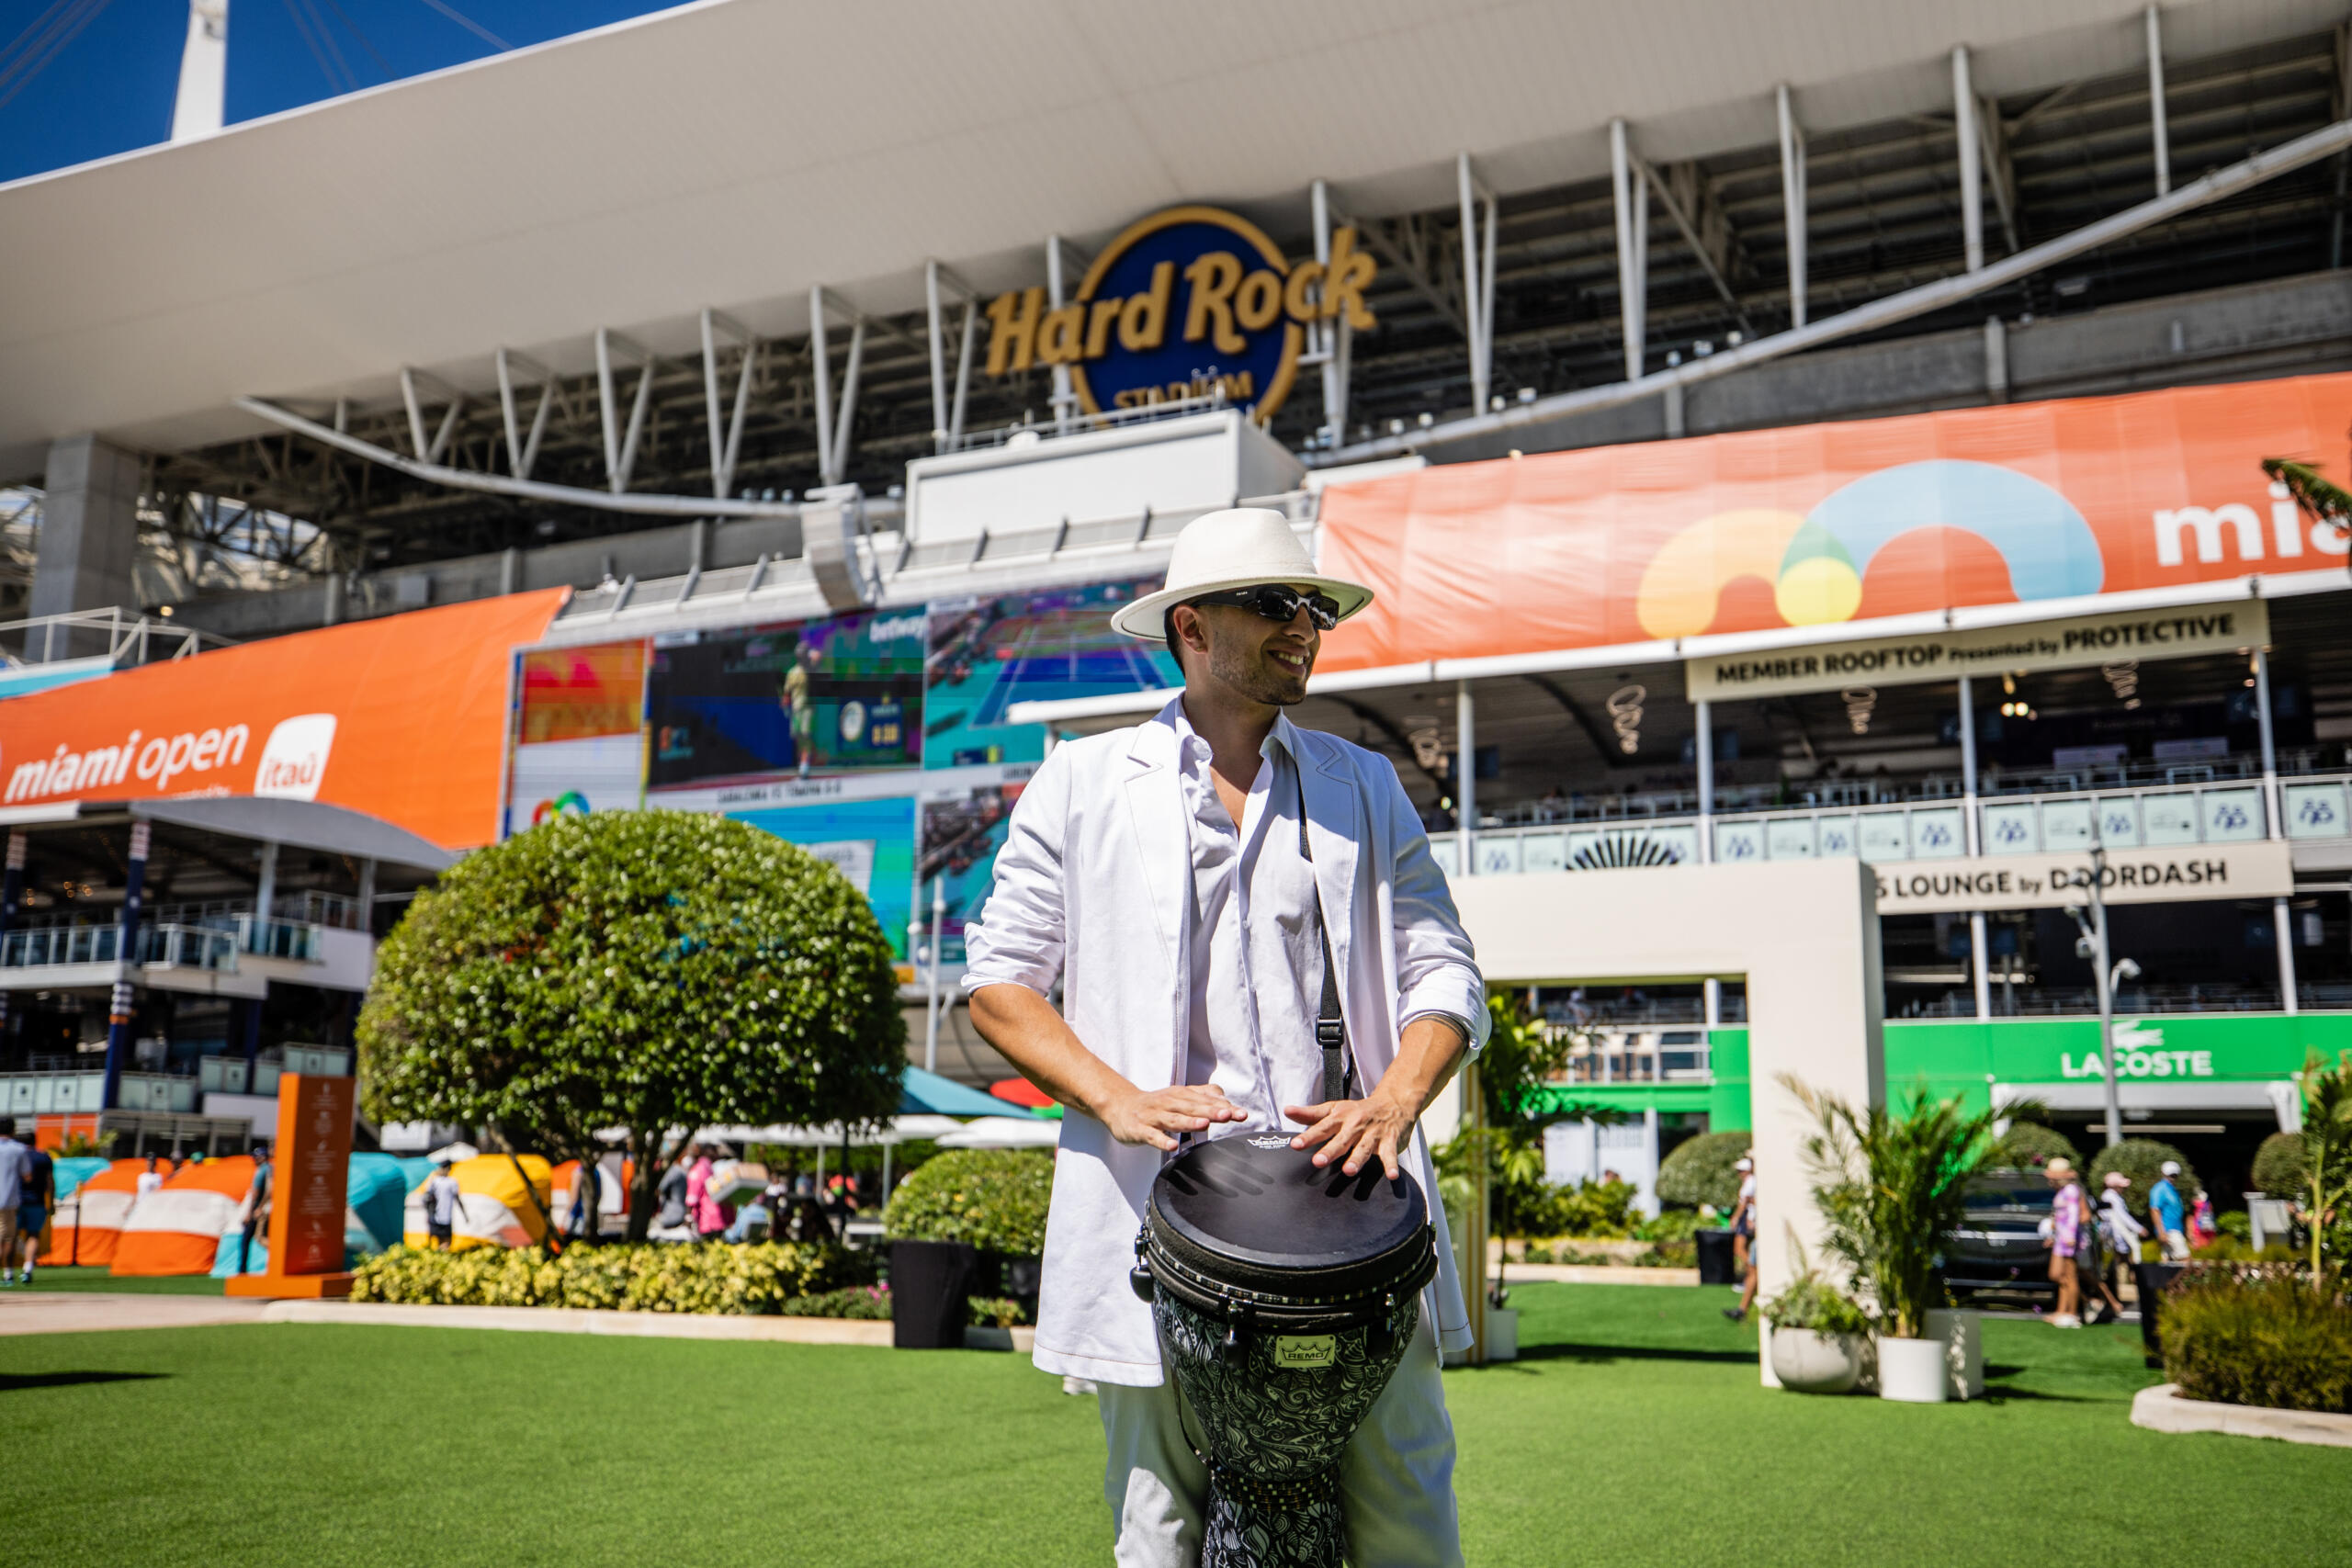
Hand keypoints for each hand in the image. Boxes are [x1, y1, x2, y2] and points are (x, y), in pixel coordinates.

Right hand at [1103, 1084, 1246, 1150]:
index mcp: (1181, 1095)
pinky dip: (1161, 1140)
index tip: (1241, 1114)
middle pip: (1192, 1108)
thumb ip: (1203, 1096)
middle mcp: (1169, 1103)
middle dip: (1211, 1111)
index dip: (1224, 1107)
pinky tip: (1172, 1146)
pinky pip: (1151, 1136)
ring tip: (1204, 1125)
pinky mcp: (1140, 1129)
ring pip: (1173, 1119)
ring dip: (1189, 1122)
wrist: (1120, 1106)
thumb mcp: (1180, 1096)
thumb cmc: (1156, 1104)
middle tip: (1229, 1116)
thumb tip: (1224, 1098)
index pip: (1206, 1101)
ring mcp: (1154, 1116)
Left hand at [1283, 1085, 1418, 1179]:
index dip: (1308, 1136)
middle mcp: (1355, 1125)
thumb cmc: (1358, 1110)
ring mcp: (1373, 1134)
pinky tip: (1391, 1175)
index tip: (1295, 1145)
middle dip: (1330, 1150)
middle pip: (1341, 1140)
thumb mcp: (1334, 1108)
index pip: (1321, 1127)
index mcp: (1340, 1117)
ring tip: (1349, 1170)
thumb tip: (1287, 1111)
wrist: (1392, 1103)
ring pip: (1364, 1148)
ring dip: (1357, 1159)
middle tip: (1318, 1161)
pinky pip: (1390, 1154)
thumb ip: (1310, 1114)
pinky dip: (1392, 1164)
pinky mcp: (1389, 1141)